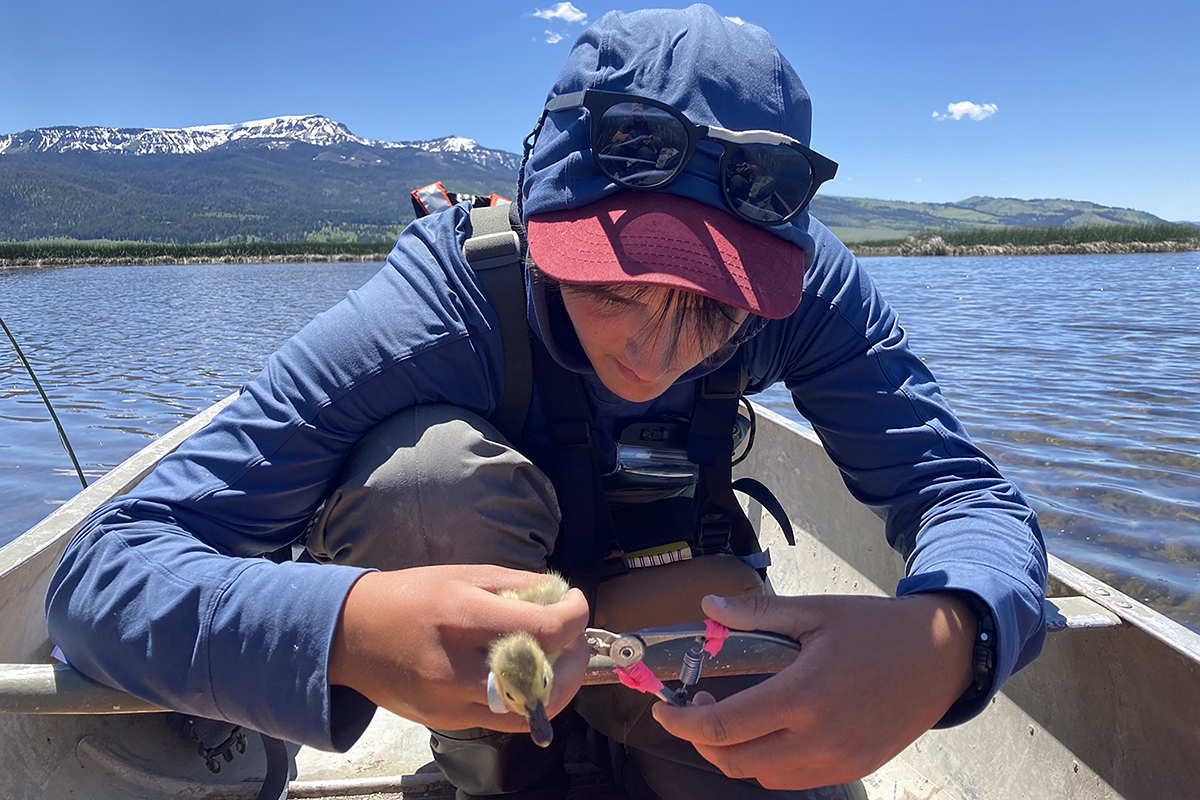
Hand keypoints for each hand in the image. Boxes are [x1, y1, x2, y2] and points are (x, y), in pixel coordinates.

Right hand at [329, 564, 589, 731]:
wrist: (351, 634)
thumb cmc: (411, 595)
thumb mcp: (465, 573)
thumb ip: (518, 586)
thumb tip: (562, 598)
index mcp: (462, 617)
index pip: (542, 630)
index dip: (575, 617)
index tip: (576, 604)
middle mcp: (456, 666)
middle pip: (543, 682)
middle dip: (575, 661)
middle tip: (575, 640)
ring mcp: (450, 702)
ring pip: (528, 712)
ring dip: (557, 688)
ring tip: (557, 662)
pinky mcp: (446, 723)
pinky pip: (503, 720)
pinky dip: (526, 701)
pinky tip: (527, 677)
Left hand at [652, 592, 974, 789]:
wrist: (941, 657)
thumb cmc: (877, 629)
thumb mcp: (814, 612)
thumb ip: (756, 614)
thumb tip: (708, 608)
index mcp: (803, 695)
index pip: (722, 727)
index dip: (682, 722)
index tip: (663, 710)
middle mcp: (818, 738)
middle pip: (734, 761)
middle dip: (702, 740)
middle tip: (698, 707)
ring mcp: (837, 760)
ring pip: (761, 776)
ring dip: (734, 753)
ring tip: (732, 716)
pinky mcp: (852, 768)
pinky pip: (793, 779)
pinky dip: (768, 762)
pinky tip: (769, 729)